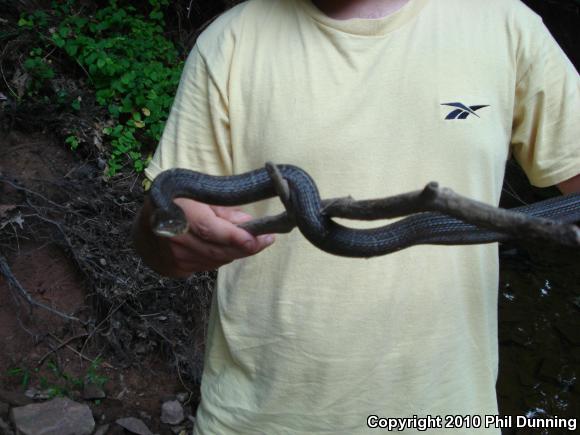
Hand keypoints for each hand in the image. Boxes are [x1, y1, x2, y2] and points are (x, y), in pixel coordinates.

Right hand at [155, 198, 274, 275]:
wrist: (143, 226)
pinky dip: (219, 257)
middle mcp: (175, 239)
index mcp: (179, 214)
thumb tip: (248, 222)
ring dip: (233, 252)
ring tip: (243, 240)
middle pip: (218, 250)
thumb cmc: (175, 202)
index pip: (211, 230)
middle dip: (246, 247)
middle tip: (266, 240)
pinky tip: (222, 247)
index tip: (261, 238)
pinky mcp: (176, 270)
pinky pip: (207, 266)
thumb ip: (223, 209)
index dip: (237, 237)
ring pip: (216, 260)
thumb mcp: (197, 194)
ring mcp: (175, 257)